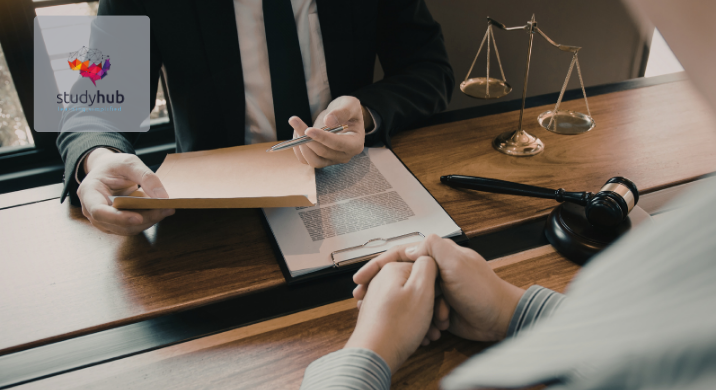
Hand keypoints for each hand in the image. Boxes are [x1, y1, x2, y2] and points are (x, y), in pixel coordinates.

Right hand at [77, 148, 174, 235]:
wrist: (108, 170)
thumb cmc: (115, 165)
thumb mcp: (129, 162)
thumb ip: (146, 177)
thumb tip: (162, 196)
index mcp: (89, 192)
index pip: (99, 211)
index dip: (118, 217)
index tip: (139, 218)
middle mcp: (91, 210)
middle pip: (117, 223)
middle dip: (143, 219)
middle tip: (165, 209)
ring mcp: (102, 220)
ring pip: (126, 229)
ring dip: (148, 222)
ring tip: (166, 210)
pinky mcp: (114, 224)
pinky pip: (131, 227)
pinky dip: (147, 221)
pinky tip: (159, 212)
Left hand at [289, 96, 368, 167]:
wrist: (342, 117)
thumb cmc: (348, 110)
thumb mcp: (350, 104)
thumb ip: (342, 112)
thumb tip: (328, 122)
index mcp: (355, 144)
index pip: (338, 144)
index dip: (323, 138)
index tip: (308, 129)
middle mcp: (345, 156)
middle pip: (323, 153)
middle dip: (307, 138)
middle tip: (294, 120)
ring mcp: (332, 160)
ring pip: (313, 160)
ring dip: (300, 145)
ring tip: (296, 126)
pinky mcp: (321, 160)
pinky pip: (306, 159)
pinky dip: (298, 148)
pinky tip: (297, 132)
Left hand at [344, 257, 437, 372]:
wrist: (374, 354)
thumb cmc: (397, 326)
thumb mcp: (422, 290)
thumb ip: (428, 265)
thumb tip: (428, 256)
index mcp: (392, 269)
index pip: (425, 268)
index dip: (437, 287)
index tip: (442, 303)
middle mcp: (382, 279)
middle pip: (417, 287)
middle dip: (432, 305)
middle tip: (439, 321)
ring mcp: (379, 296)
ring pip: (411, 302)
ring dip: (425, 317)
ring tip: (431, 332)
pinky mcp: (379, 312)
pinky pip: (402, 312)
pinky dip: (413, 323)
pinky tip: (420, 336)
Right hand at [353, 234, 524, 342]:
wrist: (500, 319)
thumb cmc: (483, 290)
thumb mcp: (457, 263)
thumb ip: (434, 248)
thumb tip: (410, 247)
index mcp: (437, 255)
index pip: (400, 254)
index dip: (378, 265)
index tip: (361, 278)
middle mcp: (435, 270)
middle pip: (400, 275)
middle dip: (381, 288)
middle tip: (363, 299)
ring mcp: (437, 290)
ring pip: (408, 296)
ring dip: (402, 307)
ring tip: (387, 315)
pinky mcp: (439, 308)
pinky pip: (419, 313)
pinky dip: (417, 320)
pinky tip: (414, 328)